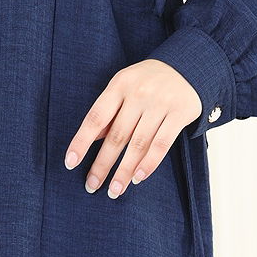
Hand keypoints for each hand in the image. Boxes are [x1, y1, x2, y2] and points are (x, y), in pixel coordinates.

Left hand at [63, 59, 202, 197]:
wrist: (186, 66)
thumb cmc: (147, 80)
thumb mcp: (124, 85)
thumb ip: (110, 110)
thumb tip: (93, 138)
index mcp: (119, 85)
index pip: (96, 117)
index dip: (82, 141)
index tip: (71, 162)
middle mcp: (138, 94)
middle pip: (116, 135)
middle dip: (102, 164)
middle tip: (92, 185)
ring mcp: (160, 104)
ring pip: (138, 144)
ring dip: (124, 170)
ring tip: (114, 190)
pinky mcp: (179, 113)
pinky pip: (162, 144)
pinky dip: (149, 164)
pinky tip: (138, 178)